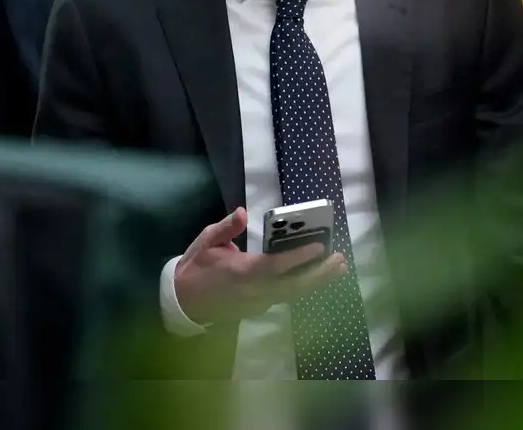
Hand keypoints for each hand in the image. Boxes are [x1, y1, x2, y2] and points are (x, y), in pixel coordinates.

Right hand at [173, 207, 345, 324]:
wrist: (182, 304)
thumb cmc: (195, 268)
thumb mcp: (205, 242)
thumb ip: (226, 228)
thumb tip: (243, 212)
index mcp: (241, 272)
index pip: (276, 265)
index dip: (299, 257)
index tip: (320, 247)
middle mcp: (254, 291)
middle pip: (293, 285)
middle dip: (319, 274)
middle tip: (340, 261)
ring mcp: (257, 303)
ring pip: (292, 294)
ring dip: (316, 282)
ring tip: (337, 269)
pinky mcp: (258, 309)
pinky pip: (285, 297)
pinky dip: (303, 288)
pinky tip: (317, 277)